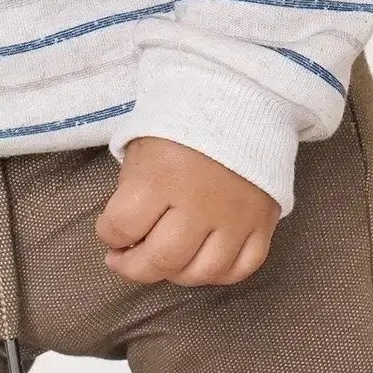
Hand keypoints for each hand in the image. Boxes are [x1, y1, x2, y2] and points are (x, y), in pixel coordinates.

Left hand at [95, 135, 279, 286]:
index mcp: (162, 177)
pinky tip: (202, 261)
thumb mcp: (142, 147)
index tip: (109, 231)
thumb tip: (125, 235)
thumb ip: (131, 192)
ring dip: (175, 274)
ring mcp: (236, 217)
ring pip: (202, 273)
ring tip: (164, 260)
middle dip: (134, 267)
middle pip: (162, 260)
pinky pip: (242, 268)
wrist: (240, 98)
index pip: (123, 227)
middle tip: (125, 259)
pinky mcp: (264, 222)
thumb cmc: (180, 123)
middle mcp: (200, 203)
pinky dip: (219, 273)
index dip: (108, 234)